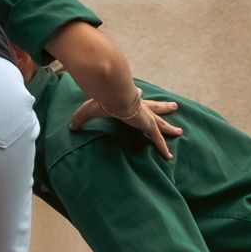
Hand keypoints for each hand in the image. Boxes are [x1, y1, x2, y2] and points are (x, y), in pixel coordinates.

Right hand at [68, 93, 183, 158]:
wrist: (114, 95)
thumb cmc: (103, 100)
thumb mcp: (89, 110)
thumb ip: (81, 118)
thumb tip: (71, 126)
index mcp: (129, 101)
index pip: (137, 99)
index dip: (140, 98)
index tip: (142, 96)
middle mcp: (141, 107)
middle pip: (155, 108)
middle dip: (164, 108)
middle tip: (174, 107)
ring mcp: (146, 116)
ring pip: (161, 123)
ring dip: (170, 128)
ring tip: (179, 131)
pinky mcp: (148, 124)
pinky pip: (157, 139)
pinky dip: (162, 148)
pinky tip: (168, 156)